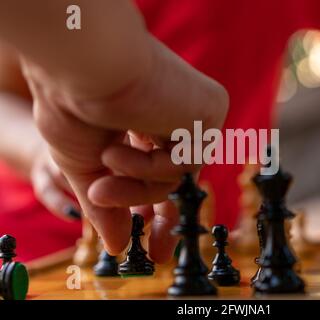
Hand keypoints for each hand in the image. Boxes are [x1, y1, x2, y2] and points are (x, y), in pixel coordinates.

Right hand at [23, 36, 227, 255]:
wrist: (84, 69)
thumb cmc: (73, 105)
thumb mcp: (83, 166)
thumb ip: (105, 206)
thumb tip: (116, 246)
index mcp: (139, 120)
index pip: (154, 169)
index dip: (152, 207)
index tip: (154, 244)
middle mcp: (168, 116)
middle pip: (173, 178)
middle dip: (161, 215)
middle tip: (157, 252)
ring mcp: (190, 114)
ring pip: (175, 176)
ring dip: (137, 184)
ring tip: (107, 160)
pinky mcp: (210, 109)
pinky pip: (189, 161)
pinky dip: (154, 165)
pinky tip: (127, 143)